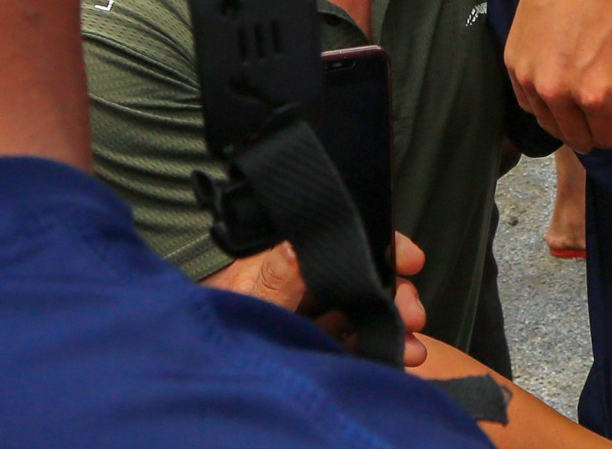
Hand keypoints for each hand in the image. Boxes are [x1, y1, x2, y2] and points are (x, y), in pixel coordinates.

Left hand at [208, 233, 428, 366]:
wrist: (198, 371)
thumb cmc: (213, 325)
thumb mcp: (249, 301)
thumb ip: (279, 275)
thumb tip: (305, 241)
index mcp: (281, 262)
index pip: (338, 241)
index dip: (378, 246)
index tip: (408, 258)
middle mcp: (294, 286)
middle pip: (355, 277)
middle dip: (393, 293)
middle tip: (412, 312)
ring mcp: (302, 319)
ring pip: (357, 312)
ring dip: (390, 325)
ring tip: (410, 345)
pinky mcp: (306, 347)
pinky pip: (348, 342)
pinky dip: (375, 347)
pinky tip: (396, 356)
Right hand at [506, 0, 611, 150]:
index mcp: (598, 94)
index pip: (609, 139)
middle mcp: (559, 94)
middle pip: (577, 137)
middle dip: (595, 128)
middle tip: (603, 99)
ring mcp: (531, 79)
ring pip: (549, 123)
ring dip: (567, 117)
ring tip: (579, 88)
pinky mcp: (512, 63)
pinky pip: (527, 102)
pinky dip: (543, 101)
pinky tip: (557, 79)